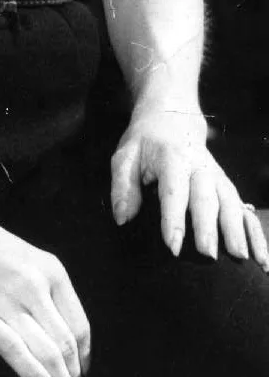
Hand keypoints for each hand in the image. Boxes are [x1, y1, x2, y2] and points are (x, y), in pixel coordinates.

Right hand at [0, 216, 88, 376]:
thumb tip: (61, 340)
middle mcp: (33, 285)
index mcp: (50, 270)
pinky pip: (15, 351)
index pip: (79, 326)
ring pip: (46, 352)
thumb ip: (47, 293)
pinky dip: (34, 375)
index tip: (81, 370)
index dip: (84, 357)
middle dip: (72, 373)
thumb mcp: (28, 259)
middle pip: (65, 344)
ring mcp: (6, 301)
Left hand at [111, 105, 268, 267]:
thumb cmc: (145, 142)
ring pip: (231, 204)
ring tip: (240, 258)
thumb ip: (122, 186)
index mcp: (172, 159)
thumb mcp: (125, 155)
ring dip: (238, 231)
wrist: (172, 118)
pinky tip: (262, 258)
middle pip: (206, 199)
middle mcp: (200, 168)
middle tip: (208, 255)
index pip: (173, 191)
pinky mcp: (229, 188)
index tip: (172, 245)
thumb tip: (122, 218)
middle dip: (208, 227)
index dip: (172, 219)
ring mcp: (218, 178)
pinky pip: (246, 211)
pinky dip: (256, 234)